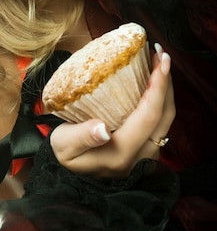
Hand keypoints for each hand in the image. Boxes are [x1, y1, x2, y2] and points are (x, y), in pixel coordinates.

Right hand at [50, 46, 173, 177]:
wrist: (71, 175)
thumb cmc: (65, 154)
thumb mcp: (64, 144)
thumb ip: (82, 136)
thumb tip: (101, 129)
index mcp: (121, 153)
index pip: (149, 116)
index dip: (158, 87)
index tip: (160, 61)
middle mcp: (140, 156)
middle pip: (165, 116)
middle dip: (167, 82)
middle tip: (161, 55)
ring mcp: (146, 155)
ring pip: (167, 119)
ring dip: (166, 90)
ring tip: (159, 63)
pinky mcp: (146, 150)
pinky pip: (161, 122)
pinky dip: (161, 99)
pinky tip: (153, 83)